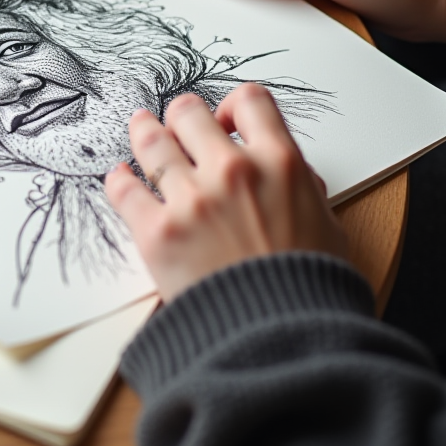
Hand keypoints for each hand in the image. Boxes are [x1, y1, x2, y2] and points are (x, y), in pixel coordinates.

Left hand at [105, 85, 347, 302]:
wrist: (285, 345)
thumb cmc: (310, 291)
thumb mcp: (326, 227)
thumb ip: (301, 188)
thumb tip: (287, 170)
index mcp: (279, 164)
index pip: (250, 101)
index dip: (233, 105)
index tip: (226, 119)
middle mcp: (232, 171)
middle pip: (188, 113)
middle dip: (182, 116)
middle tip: (176, 123)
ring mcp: (191, 199)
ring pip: (151, 141)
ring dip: (143, 132)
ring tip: (139, 127)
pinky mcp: (157, 231)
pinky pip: (124, 190)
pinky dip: (119, 180)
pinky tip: (120, 177)